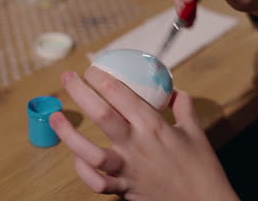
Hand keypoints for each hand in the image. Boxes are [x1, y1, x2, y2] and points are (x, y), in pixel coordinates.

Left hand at [50, 67, 239, 200]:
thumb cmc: (202, 168)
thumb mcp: (196, 132)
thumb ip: (183, 107)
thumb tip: (174, 91)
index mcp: (154, 126)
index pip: (121, 94)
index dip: (102, 78)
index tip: (92, 68)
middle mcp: (136, 145)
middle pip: (101, 114)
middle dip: (80, 92)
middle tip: (67, 77)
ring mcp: (127, 169)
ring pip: (90, 152)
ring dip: (68, 133)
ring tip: (55, 116)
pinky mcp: (124, 190)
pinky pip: (96, 183)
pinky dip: (82, 171)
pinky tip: (75, 156)